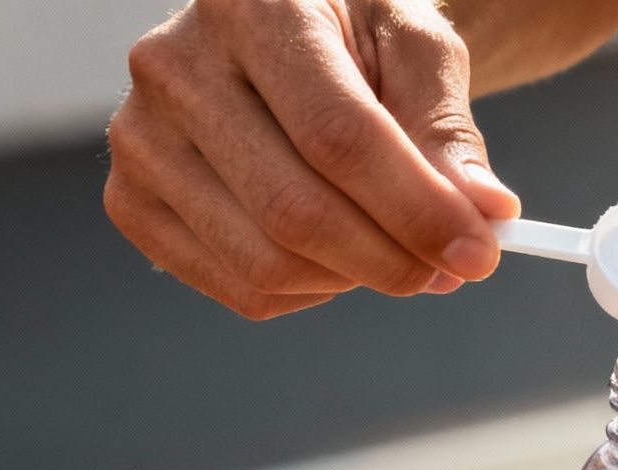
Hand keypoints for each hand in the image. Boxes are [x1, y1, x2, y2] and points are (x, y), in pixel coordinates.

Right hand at [105, 0, 519, 318]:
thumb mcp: (418, 53)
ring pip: (263, 263)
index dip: (415, 208)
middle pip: (293, 210)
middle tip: (453, 269)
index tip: (480, 251)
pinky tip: (341, 255)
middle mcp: (173, 67)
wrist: (294, 39)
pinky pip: (238, 287)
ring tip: (400, 252)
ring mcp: (139, 138)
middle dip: (392, 258)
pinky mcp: (132, 201)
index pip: (337, 135)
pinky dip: (309, 292)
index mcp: (249, 5)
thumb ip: (448, 130)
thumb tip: (486, 214)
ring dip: (354, 279)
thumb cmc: (362, 39)